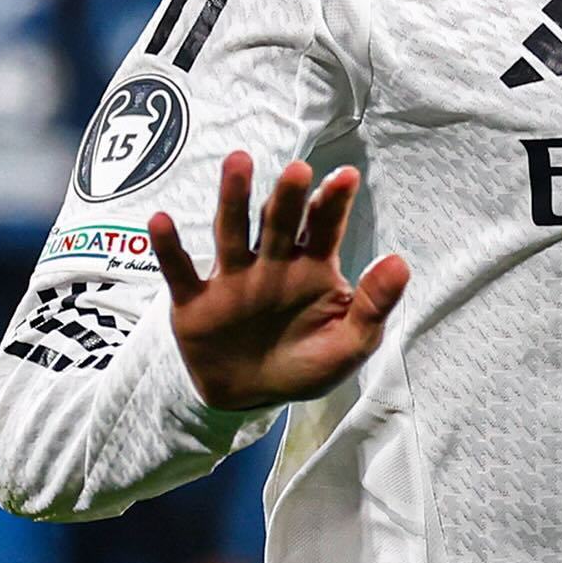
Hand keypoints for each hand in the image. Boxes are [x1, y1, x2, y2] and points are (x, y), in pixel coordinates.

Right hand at [148, 151, 409, 411]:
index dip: (334, 203)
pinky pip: (180, 271)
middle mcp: (272, 263)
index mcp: (312, 268)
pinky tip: (161, 220)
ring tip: (239, 163)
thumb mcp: (351, 342)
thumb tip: (401, 261)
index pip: (324, 228)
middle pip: (279, 221)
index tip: (346, 176)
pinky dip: (170, 247)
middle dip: (288, 196)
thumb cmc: (307, 363)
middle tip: (298, 169)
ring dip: (234, 198)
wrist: (251, 399)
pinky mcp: (195, 301)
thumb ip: (374, 304)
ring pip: (232, 231)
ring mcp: (232, 278)